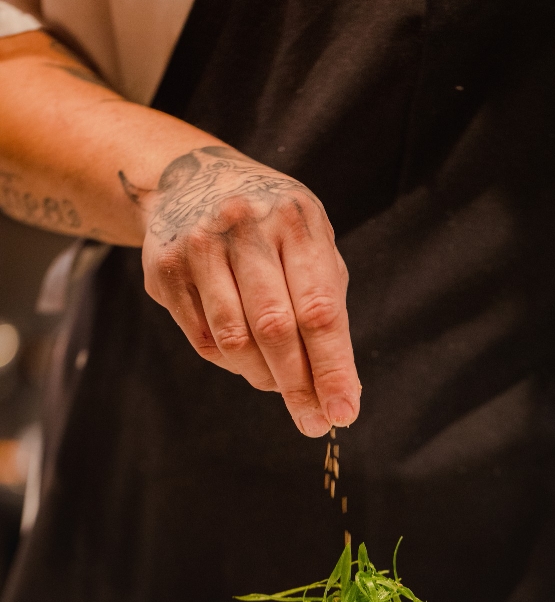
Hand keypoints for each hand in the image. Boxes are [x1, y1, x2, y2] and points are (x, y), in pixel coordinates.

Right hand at [134, 145, 359, 436]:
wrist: (192, 178)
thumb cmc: (271, 225)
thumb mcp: (309, 244)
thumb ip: (326, 306)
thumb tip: (340, 387)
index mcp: (294, 220)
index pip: (318, 309)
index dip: (332, 367)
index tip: (344, 412)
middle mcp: (244, 226)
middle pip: (275, 328)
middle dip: (298, 386)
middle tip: (313, 423)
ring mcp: (198, 246)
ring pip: (234, 340)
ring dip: (263, 376)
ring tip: (281, 386)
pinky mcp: (164, 270)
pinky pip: (204, 339)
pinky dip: (233, 362)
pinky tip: (248, 359)